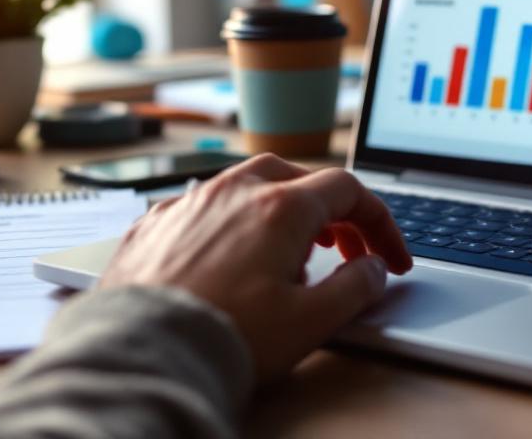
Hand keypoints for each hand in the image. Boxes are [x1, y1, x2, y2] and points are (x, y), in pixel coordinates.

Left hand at [99, 153, 412, 380]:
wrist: (142, 353)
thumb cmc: (225, 337)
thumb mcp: (312, 322)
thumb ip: (355, 289)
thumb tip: (372, 270)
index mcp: (280, 207)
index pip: (348, 192)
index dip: (379, 224)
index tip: (389, 258)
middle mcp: (233, 192)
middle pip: (299, 178)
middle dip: (331, 212)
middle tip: (344, 252)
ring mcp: (189, 203)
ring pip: (247, 184)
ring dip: (280, 211)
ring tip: (289, 253)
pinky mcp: (155, 224)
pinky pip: (204, 207)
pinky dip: (231, 223)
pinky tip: (231, 256)